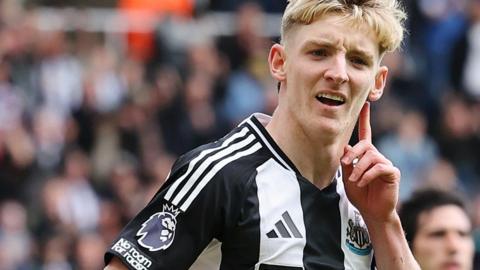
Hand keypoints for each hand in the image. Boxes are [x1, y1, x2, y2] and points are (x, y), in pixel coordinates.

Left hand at [341, 102, 400, 222]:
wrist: (371, 211)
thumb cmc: (360, 195)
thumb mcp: (347, 176)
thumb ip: (346, 162)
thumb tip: (346, 146)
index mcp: (366, 155)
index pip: (366, 134)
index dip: (365, 120)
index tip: (365, 105)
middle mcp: (377, 156)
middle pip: (365, 145)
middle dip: (353, 154)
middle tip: (345, 167)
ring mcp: (386, 164)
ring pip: (371, 156)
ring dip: (359, 168)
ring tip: (354, 180)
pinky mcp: (393, 173)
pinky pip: (379, 167)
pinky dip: (367, 175)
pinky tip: (362, 182)